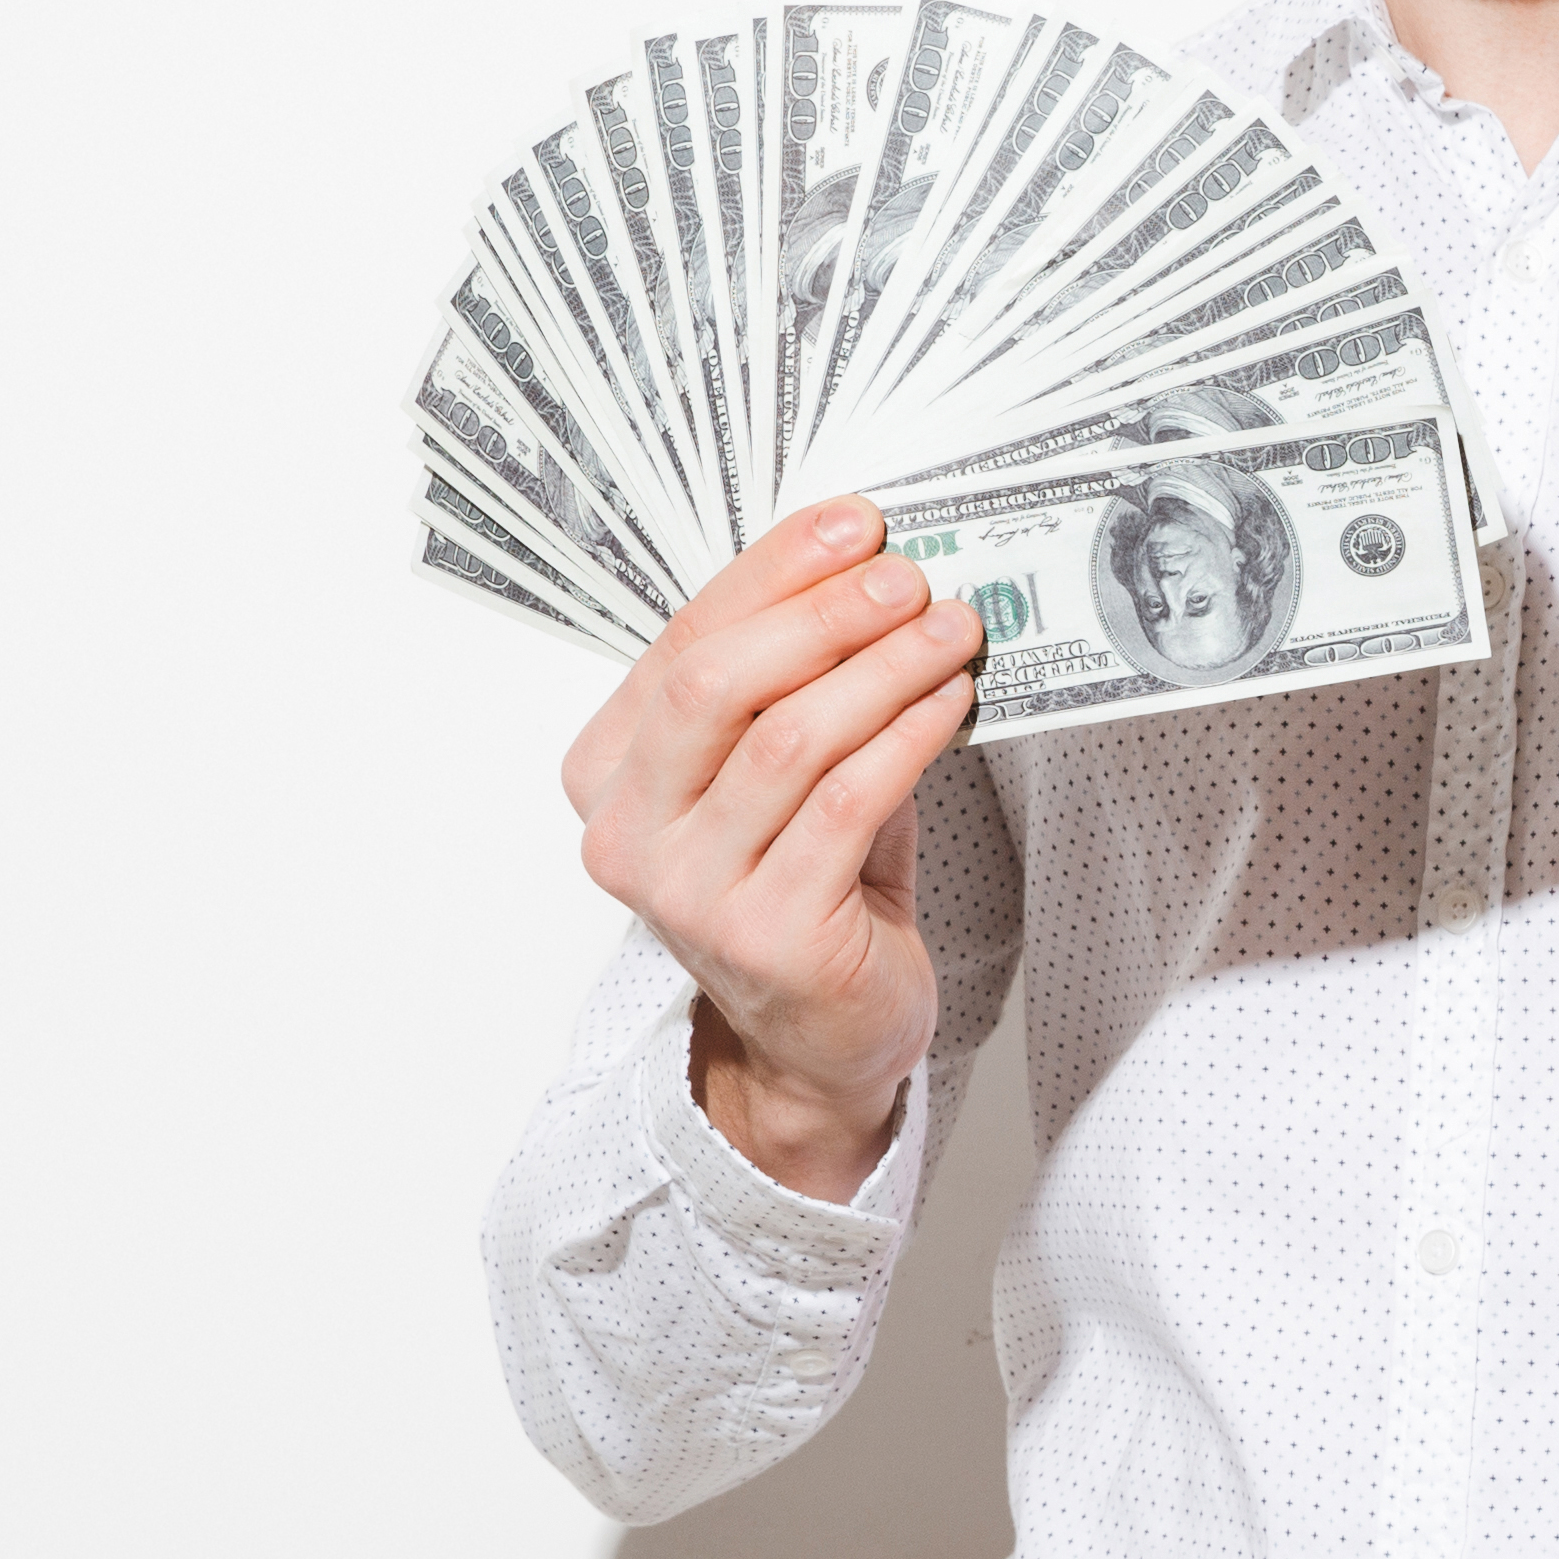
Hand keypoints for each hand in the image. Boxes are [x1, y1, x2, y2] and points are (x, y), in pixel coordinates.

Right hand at [560, 495, 988, 1203]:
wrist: (822, 1034)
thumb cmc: (805, 884)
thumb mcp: (779, 773)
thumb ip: (792, 684)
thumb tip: (870, 569)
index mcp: (607, 774)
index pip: (681, 642)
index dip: (771, 573)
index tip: (853, 525)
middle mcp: (627, 834)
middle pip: (716, 684)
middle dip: (822, 615)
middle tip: (907, 577)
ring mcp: (690, 892)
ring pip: (788, 740)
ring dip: (883, 669)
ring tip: (951, 631)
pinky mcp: (767, 934)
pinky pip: (848, 803)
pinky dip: (907, 737)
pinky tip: (950, 702)